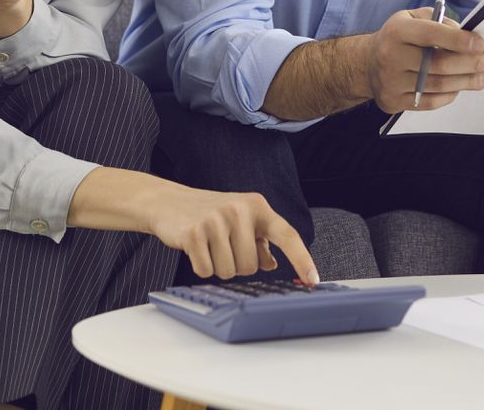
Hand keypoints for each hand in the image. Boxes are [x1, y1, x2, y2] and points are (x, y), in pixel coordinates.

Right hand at [146, 185, 318, 284]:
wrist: (169, 202)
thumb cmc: (210, 213)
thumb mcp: (241, 221)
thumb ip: (260, 241)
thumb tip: (272, 263)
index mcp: (257, 206)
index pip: (287, 235)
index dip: (302, 259)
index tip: (313, 280)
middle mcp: (240, 210)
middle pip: (251, 266)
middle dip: (237, 265)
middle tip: (223, 246)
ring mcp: (217, 220)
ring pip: (229, 271)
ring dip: (218, 267)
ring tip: (209, 246)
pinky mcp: (194, 233)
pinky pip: (207, 271)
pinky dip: (201, 267)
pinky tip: (195, 249)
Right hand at [362, 6, 483, 114]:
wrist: (366, 63)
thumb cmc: (398, 38)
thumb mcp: (411, 18)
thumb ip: (438, 21)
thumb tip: (465, 34)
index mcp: (397, 31)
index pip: (431, 34)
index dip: (459, 40)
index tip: (481, 44)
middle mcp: (390, 56)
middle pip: (438, 64)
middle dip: (471, 64)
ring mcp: (390, 81)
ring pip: (437, 85)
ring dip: (466, 82)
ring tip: (483, 77)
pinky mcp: (392, 101)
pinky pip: (429, 102)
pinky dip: (449, 95)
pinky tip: (460, 87)